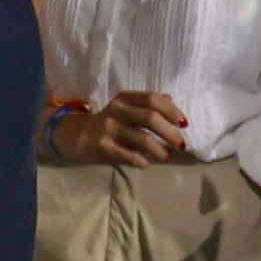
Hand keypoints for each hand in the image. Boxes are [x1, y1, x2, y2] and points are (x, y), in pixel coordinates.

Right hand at [52, 91, 190, 167]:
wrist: (77, 136)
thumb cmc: (109, 123)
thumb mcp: (126, 109)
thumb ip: (147, 105)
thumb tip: (171, 100)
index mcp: (125, 98)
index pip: (152, 99)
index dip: (171, 110)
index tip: (184, 123)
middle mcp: (117, 110)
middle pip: (150, 117)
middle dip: (170, 132)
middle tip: (181, 143)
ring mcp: (109, 128)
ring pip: (142, 139)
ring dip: (159, 149)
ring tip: (166, 156)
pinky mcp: (103, 147)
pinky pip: (129, 155)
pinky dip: (141, 161)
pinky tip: (146, 163)